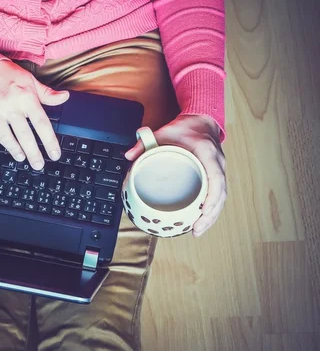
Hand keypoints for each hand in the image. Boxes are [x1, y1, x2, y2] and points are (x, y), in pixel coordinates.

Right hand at [0, 59, 68, 169]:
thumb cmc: (9, 76)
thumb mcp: (31, 81)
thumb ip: (47, 94)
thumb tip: (65, 97)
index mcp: (26, 98)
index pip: (41, 123)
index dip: (49, 141)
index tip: (55, 154)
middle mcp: (10, 107)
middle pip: (24, 134)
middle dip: (33, 152)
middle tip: (39, 165)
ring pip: (5, 137)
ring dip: (14, 150)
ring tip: (21, 158)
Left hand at [125, 115, 226, 236]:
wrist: (202, 119)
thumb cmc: (185, 127)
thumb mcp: (164, 131)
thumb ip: (145, 142)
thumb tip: (128, 156)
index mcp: (208, 154)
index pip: (216, 179)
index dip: (211, 199)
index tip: (203, 213)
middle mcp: (218, 164)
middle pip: (221, 194)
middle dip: (210, 216)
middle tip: (196, 231)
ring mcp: (219, 169)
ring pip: (221, 197)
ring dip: (211, 216)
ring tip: (197, 230)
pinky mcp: (217, 174)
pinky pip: (218, 194)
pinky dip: (211, 209)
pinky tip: (201, 220)